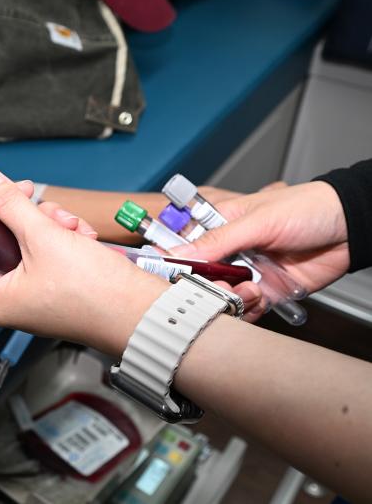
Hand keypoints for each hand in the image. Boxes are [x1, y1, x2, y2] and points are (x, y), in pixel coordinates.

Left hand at [0, 167, 168, 355]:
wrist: (141, 312)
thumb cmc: (93, 293)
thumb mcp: (44, 238)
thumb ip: (10, 205)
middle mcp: (5, 297)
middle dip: (15, 213)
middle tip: (28, 192)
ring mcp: (30, 290)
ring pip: (22, 239)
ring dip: (45, 222)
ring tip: (70, 226)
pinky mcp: (52, 282)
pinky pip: (44, 248)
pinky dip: (61, 235)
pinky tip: (81, 235)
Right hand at [170, 181, 349, 299]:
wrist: (352, 228)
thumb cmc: (308, 208)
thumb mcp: (258, 220)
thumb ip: (217, 240)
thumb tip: (178, 253)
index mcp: (221, 225)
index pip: (184, 244)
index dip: (171, 261)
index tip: (166, 275)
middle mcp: (230, 250)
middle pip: (199, 277)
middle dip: (202, 286)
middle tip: (213, 286)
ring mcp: (247, 272)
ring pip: (220, 295)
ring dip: (227, 299)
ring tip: (246, 291)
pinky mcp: (266, 291)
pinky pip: (246, 308)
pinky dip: (248, 310)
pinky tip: (257, 300)